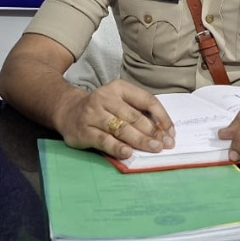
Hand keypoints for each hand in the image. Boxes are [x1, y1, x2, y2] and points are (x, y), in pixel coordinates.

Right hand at [54, 80, 175, 160]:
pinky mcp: (83, 130)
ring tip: (154, 149)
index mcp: (119, 88)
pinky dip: (118, 147)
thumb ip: (138, 112)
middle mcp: (105, 97)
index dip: (162, 117)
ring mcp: (93, 114)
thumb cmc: (102, 109)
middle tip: (165, 145)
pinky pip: (104, 140)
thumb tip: (163, 132)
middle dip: (153, 132)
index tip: (171, 132)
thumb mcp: (119, 102)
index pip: (147, 100)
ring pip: (121, 129)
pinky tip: (129, 153)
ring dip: (140, 140)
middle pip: (135, 117)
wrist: (68, 111)